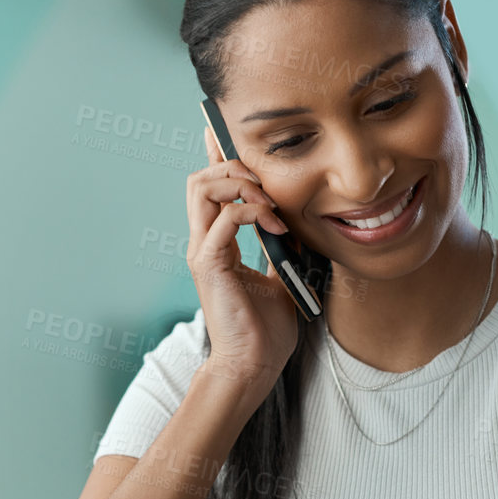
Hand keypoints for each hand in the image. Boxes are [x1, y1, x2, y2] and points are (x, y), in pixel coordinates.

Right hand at [185, 125, 300, 400]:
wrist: (254, 366)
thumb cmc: (266, 330)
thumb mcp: (281, 276)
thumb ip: (280, 248)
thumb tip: (298, 223)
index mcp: (217, 243)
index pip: (210, 187)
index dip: (218, 155)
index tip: (229, 132)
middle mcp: (204, 242)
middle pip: (200, 178)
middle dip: (233, 165)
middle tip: (268, 181)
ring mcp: (203, 252)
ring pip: (202, 188)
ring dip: (239, 183)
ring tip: (270, 202)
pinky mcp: (210, 265)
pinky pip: (224, 219)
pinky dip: (252, 212)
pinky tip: (276, 228)